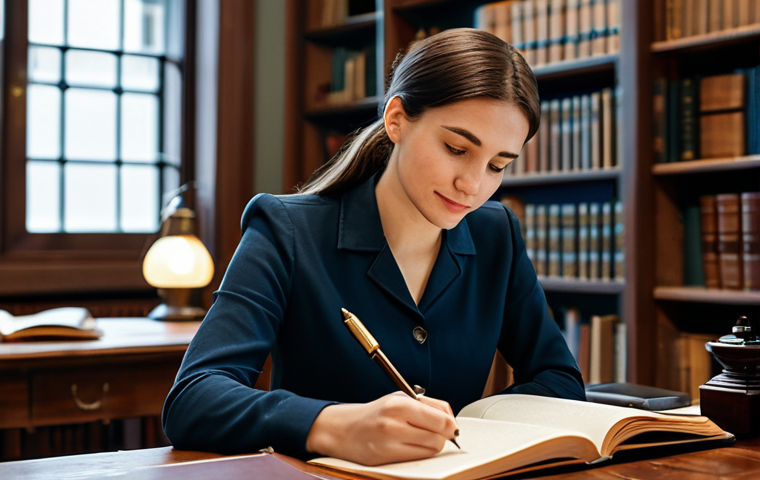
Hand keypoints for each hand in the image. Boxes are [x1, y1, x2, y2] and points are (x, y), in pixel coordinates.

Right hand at [306, 392, 458, 465]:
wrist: (343, 429)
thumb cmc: (376, 413)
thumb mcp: (400, 398)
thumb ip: (428, 405)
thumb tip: (452, 420)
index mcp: (399, 404)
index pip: (441, 419)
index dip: (451, 425)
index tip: (451, 426)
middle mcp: (393, 424)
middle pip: (439, 437)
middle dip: (443, 436)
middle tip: (436, 432)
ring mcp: (389, 443)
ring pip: (431, 450)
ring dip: (432, 445)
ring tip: (420, 437)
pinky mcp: (385, 459)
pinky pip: (417, 459)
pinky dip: (419, 453)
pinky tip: (410, 445)